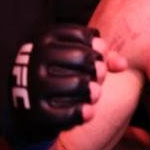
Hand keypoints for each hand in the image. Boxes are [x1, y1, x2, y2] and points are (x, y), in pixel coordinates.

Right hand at [8, 24, 103, 149]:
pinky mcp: (36, 113)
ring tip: (94, 94)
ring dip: (95, 92)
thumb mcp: (74, 59)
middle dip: (99, 70)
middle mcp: (34, 58)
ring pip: (80, 84)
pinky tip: (88, 112)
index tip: (96, 58)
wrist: (26, 109)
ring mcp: (33, 86)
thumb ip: (102, 56)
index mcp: (43, 38)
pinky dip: (85, 113)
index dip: (99, 49)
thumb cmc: (59, 75)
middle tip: (99, 78)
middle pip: (84, 58)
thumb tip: (123, 64)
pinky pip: (71, 113)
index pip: (85, 36)